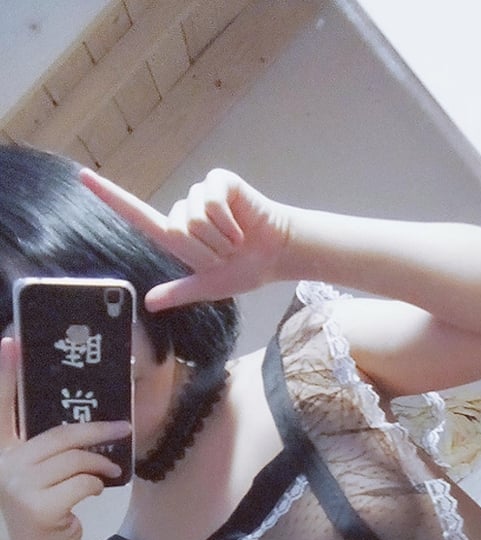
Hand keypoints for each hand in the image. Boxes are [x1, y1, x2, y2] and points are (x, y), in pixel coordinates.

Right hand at [0, 337, 129, 539]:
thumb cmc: (49, 510)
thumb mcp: (45, 474)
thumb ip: (53, 448)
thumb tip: (87, 422)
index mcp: (3, 451)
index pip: (2, 406)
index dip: (6, 373)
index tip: (12, 341)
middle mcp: (3, 465)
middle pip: (60, 435)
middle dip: (97, 431)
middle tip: (125, 427)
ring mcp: (16, 485)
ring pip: (76, 459)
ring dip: (101, 463)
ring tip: (110, 469)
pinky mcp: (37, 505)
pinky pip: (83, 481)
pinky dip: (97, 486)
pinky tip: (92, 495)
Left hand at [81, 168, 293, 311]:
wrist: (278, 254)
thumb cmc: (246, 269)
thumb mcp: (209, 286)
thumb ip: (180, 292)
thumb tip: (149, 302)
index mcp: (176, 234)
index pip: (137, 214)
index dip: (110, 197)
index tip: (83, 177)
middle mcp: (184, 209)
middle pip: (175, 229)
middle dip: (203, 250)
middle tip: (226, 254)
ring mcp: (201, 193)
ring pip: (193, 218)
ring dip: (218, 239)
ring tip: (235, 241)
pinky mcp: (219, 182)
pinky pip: (211, 203)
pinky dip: (228, 224)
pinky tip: (242, 227)